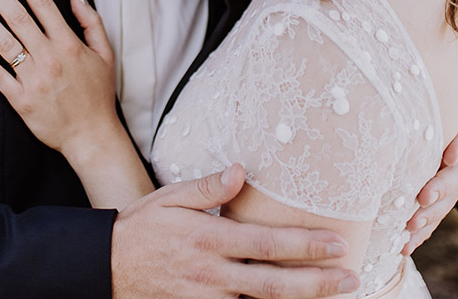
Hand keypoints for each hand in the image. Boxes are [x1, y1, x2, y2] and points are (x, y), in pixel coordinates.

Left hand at [0, 0, 119, 157]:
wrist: (92, 136)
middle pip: (18, 17)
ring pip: (4, 42)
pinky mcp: (20, 100)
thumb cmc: (97, 94)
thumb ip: (91, 22)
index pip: (43, 3)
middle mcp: (49, 58)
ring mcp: (33, 79)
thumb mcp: (105, 54)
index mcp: (69, 44)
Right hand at [113, 164, 360, 298]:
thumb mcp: (170, 198)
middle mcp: (211, 273)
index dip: (304, 245)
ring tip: (333, 298)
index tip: (337, 243)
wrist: (105, 267)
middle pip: (273, 283)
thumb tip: (241, 171)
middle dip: (316, 283)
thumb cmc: (142, 228)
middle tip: (352, 279)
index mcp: (208, 239)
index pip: (266, 243)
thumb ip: (207, 187)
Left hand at [403, 46, 457, 254]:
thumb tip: (457, 42)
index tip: (452, 151)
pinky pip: (432, 216)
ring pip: (442, 203)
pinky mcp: (439, 196)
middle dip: (438, 189)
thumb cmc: (453, 96)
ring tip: (406, 232)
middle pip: (452, 176)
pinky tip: (404, 247)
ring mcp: (450, 181)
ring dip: (425, 218)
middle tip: (420, 198)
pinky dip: (421, 232)